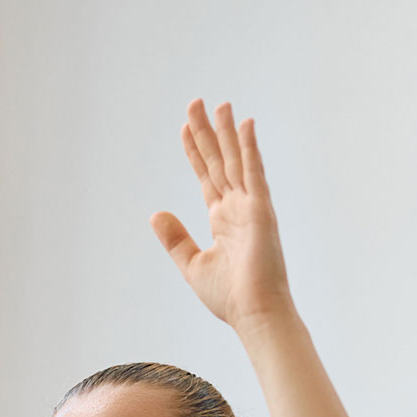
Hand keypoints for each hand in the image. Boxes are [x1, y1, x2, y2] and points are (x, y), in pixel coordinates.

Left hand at [150, 99, 294, 335]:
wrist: (253, 313)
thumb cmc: (229, 295)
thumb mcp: (191, 264)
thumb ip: (175, 238)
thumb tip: (155, 214)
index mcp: (221, 219)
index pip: (206, 176)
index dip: (195, 152)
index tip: (185, 128)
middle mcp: (237, 207)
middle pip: (219, 161)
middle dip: (207, 133)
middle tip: (196, 103)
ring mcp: (251, 206)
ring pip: (236, 160)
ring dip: (227, 132)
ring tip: (219, 105)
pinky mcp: (261, 211)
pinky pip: (253, 173)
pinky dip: (249, 149)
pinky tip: (244, 125)